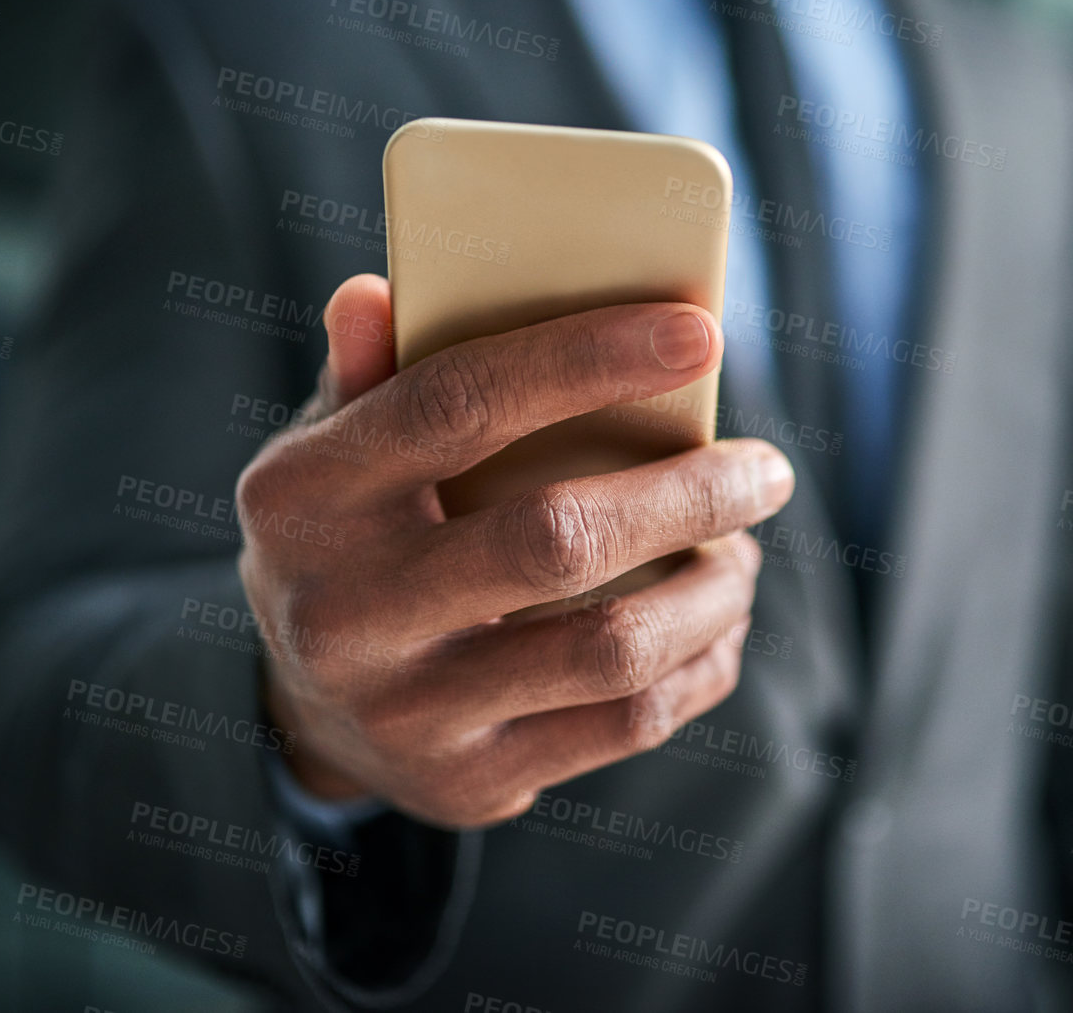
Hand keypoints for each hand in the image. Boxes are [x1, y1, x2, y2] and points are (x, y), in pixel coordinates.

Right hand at [235, 275, 793, 826]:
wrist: (307, 712)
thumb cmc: (352, 536)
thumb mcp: (331, 447)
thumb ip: (368, 372)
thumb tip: (380, 291)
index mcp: (305, 497)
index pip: (460, 406)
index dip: (588, 361)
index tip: (700, 334)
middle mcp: (344, 611)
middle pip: (557, 539)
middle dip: (689, 496)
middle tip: (767, 470)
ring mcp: (408, 709)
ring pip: (609, 648)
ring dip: (710, 592)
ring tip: (744, 552)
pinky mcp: (473, 780)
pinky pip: (624, 725)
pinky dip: (699, 667)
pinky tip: (720, 627)